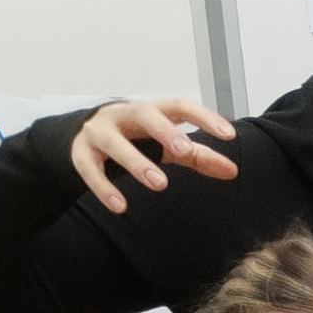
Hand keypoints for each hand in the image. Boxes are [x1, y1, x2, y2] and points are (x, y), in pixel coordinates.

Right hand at [68, 97, 237, 213]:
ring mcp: (98, 132)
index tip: (229, 134)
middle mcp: (122, 115)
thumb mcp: (165, 144)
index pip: (179, 105)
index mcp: (150, 111)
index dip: (203, 117)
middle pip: (143, 112)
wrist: (81, 137)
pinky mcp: (80, 153)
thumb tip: (232, 171)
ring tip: (160, 184)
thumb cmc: (134, 138)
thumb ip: (197, 156)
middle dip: (164, 131)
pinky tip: (120, 207)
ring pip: (114, 143)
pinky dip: (104, 188)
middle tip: (185, 150)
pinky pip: (90, 169)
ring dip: (137, 162)